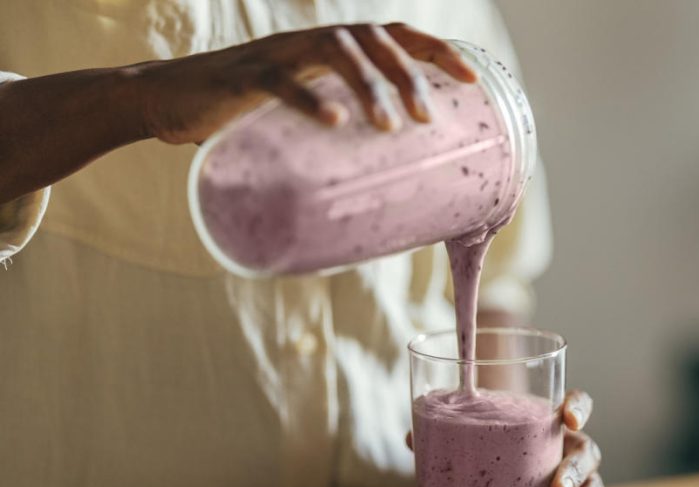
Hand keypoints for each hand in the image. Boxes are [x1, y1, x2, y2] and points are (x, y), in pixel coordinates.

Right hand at [134, 23, 477, 143]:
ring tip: (391, 128)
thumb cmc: (246, 116)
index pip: (394, 35)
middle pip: (374, 39)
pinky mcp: (244, 76)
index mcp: (331, 49)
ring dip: (370, 86)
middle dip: (409, 76)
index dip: (435, 50)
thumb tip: (387, 182)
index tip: (472, 79)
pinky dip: (310, 98)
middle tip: (427, 121)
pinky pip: (281, 80)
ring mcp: (277, 54)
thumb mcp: (303, 118)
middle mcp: (311, 41)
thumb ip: (338, 135)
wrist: (170, 100)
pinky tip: (336, 121)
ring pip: (336, 51)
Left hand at [404, 389, 602, 486]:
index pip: (578, 403)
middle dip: (575, 473)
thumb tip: (412, 438)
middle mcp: (569, 450)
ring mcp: (574, 484)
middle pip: (587, 454)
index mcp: (550, 422)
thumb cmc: (491, 445)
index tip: (567, 418)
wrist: (500, 471)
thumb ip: (447, 432)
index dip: (578, 407)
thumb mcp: (472, 435)